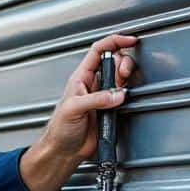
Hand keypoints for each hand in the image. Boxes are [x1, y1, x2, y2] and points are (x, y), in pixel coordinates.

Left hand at [40, 34, 137, 161]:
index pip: (99, 51)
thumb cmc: (59, 129)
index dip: (114, 42)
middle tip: (124, 72)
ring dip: (126, 78)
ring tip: (122, 88)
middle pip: (114, 62)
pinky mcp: (110, 109)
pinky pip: (124, 95)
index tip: (130, 40)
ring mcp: (103, 96)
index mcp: (81, 78)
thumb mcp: (73, 109)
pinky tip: (124, 99)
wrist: (64, 150)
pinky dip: (128, 94)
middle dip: (123, 62)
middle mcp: (93, 84)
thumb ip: (96, 99)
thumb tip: (117, 94)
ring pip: (121, 77)